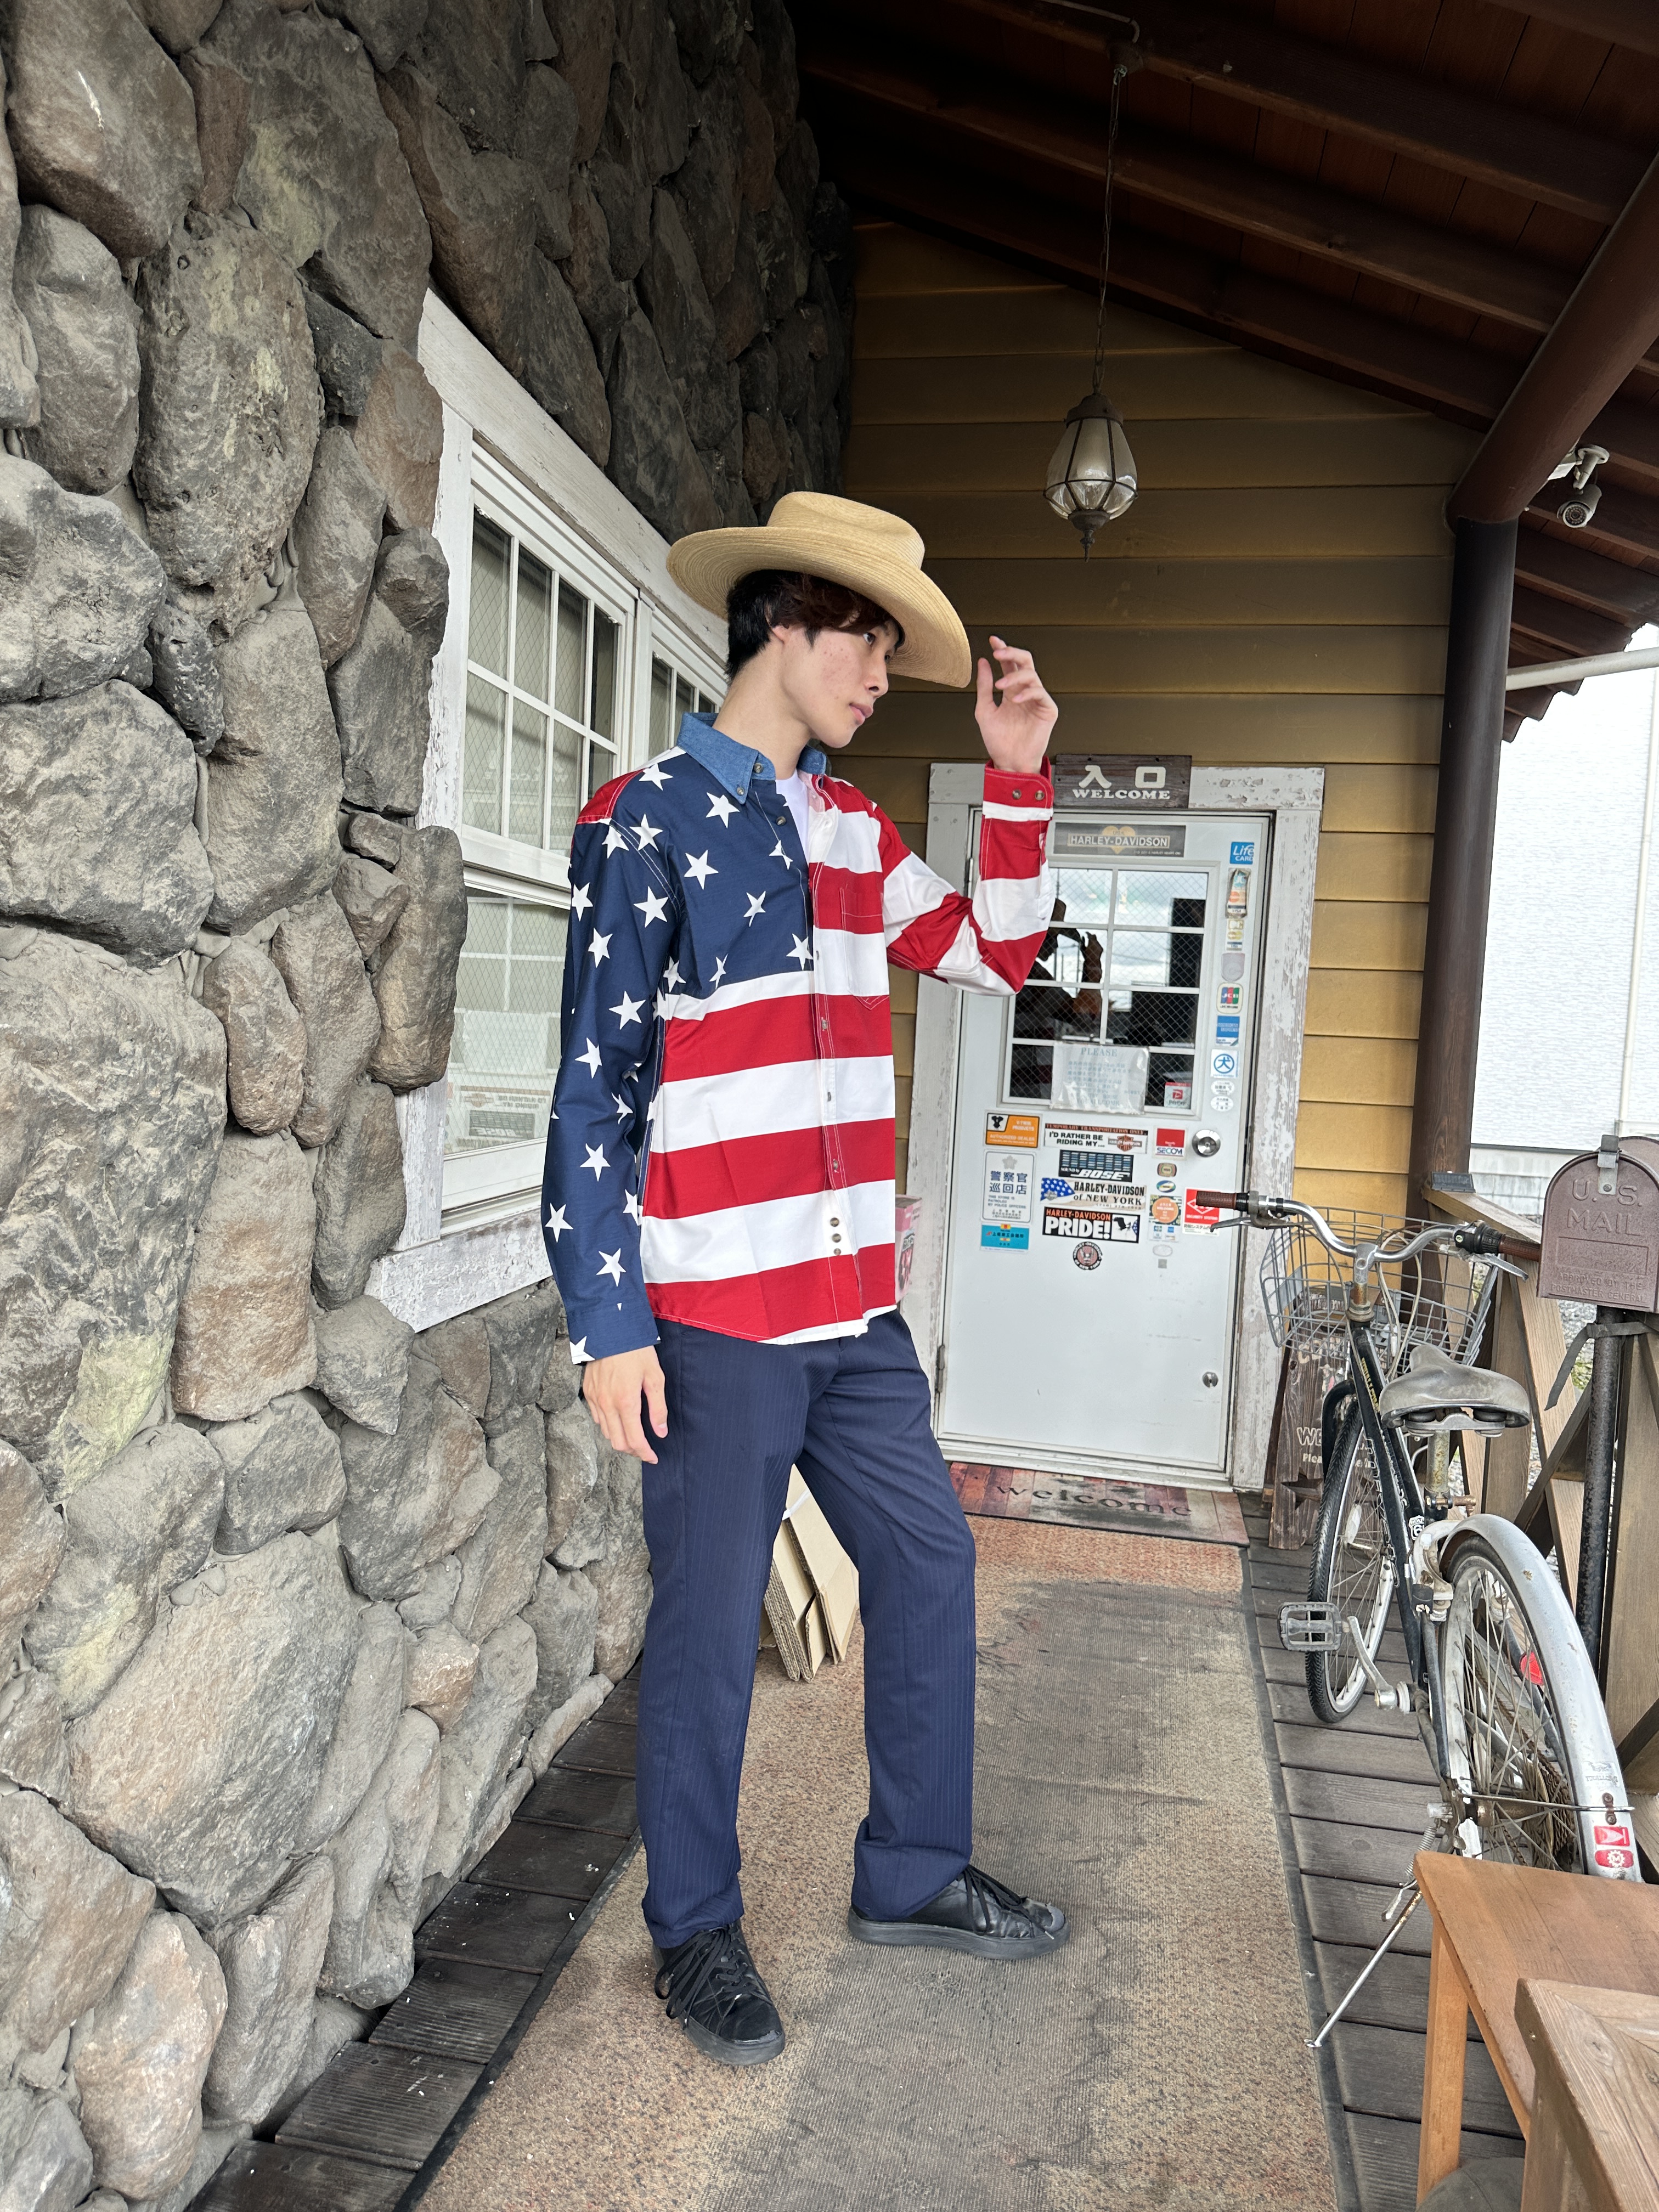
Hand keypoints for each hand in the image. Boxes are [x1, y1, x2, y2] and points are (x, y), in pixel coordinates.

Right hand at [582, 1347, 667, 1463]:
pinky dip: (608, 1425)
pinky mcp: (588, 1392)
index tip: (653, 1457)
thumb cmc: (636, 1350)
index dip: (645, 1453)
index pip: (634, 1440)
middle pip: (618, 1442)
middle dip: (633, 1450)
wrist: (611, 1329)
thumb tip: (660, 1431)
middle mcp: (607, 1404)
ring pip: (606, 1432)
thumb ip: (658, 1407)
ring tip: (634, 1434)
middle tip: (645, 1448)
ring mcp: (595, 1398)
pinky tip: (619, 1418)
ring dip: (620, 1438)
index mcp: (626, 1401)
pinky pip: (597, 1418)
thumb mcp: (655, 1377)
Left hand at [974, 637, 1056, 774]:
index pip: (1009, 665)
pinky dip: (1026, 693)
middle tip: (999, 652)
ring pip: (1031, 675)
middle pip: (1025, 662)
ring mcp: (1037, 700)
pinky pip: (1039, 693)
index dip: (1003, 650)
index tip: (993, 640)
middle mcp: (1024, 693)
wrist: (1009, 762)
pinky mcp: (1047, 710)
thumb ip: (984, 686)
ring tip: (1000, 685)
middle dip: (1012, 653)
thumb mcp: (984, 710)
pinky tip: (1015, 700)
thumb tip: (983, 662)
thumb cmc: (998, 742)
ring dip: (1014, 676)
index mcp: (1011, 691)